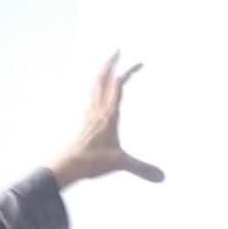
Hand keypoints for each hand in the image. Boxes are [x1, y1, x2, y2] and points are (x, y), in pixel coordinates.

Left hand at [48, 53, 164, 188]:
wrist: (65, 165)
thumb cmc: (90, 161)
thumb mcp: (119, 163)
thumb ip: (141, 168)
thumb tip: (162, 177)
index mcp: (108, 114)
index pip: (118, 86)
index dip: (128, 72)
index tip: (139, 63)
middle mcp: (97, 110)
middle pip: (102, 79)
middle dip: (110, 64)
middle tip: (116, 51)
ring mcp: (88, 114)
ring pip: (94, 87)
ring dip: (101, 73)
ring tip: (105, 66)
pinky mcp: (83, 122)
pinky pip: (89, 98)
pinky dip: (94, 89)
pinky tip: (94, 93)